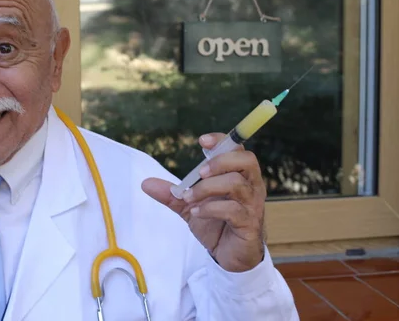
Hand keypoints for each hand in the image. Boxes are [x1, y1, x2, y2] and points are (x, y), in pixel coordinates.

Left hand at [142, 133, 266, 272]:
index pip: (238, 149)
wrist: (230, 257)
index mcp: (240, 176)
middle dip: (219, 162)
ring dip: (207, 188)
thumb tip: (145, 183)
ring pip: (237, 184)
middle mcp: (250, 187)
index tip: (201, 141)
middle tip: (199, 173)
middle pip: (246, 161)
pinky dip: (210, 209)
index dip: (222, 140)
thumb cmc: (217, 225)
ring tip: (189, 198)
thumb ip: (172, 194)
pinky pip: (233, 210)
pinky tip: (196, 213)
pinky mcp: (249, 224)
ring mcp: (252, 205)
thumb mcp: (190, 206)